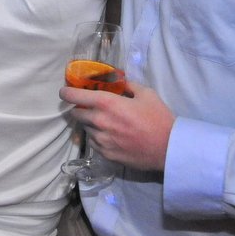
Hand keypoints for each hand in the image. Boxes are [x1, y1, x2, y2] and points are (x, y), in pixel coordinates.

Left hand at [61, 79, 175, 171]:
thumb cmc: (158, 118)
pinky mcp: (106, 154)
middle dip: (80, 108)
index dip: (67, 93)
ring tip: (105, 122)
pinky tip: (111, 135)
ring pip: (85, 129)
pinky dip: (98, 137)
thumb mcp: (146, 94)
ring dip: (90, 123)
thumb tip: (117, 81)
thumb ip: (127, 85)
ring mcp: (101, 140)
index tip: (65, 91)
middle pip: (76, 114)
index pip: (74, 97)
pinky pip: (94, 142)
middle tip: (89, 106)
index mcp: (107, 103)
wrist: (168, 148)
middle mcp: (99, 121)